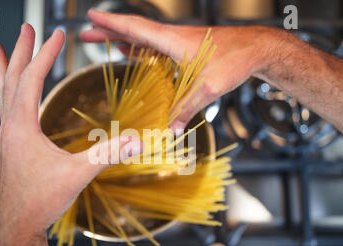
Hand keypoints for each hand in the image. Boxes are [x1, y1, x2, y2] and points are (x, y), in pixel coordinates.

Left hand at [0, 24, 140, 245]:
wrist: (17, 224)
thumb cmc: (39, 201)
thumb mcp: (78, 175)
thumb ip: (108, 154)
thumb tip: (136, 140)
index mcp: (22, 127)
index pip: (32, 79)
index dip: (45, 54)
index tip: (56, 36)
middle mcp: (10, 127)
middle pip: (11, 78)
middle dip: (20, 50)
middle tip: (24, 29)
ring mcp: (7, 135)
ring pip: (2, 92)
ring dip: (4, 67)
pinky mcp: (10, 144)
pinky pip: (5, 107)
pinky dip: (6, 89)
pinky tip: (13, 92)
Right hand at [80, 9, 276, 128]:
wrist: (256, 48)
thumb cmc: (235, 59)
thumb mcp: (208, 87)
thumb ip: (186, 108)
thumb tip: (170, 130)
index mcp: (172, 39)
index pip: (135, 28)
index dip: (111, 24)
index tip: (91, 18)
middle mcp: (172, 37)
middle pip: (133, 31)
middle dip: (108, 31)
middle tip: (87, 32)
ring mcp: (178, 42)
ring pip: (143, 38)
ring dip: (122, 38)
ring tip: (104, 42)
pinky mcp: (185, 49)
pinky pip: (155, 47)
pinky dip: (140, 48)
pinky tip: (134, 53)